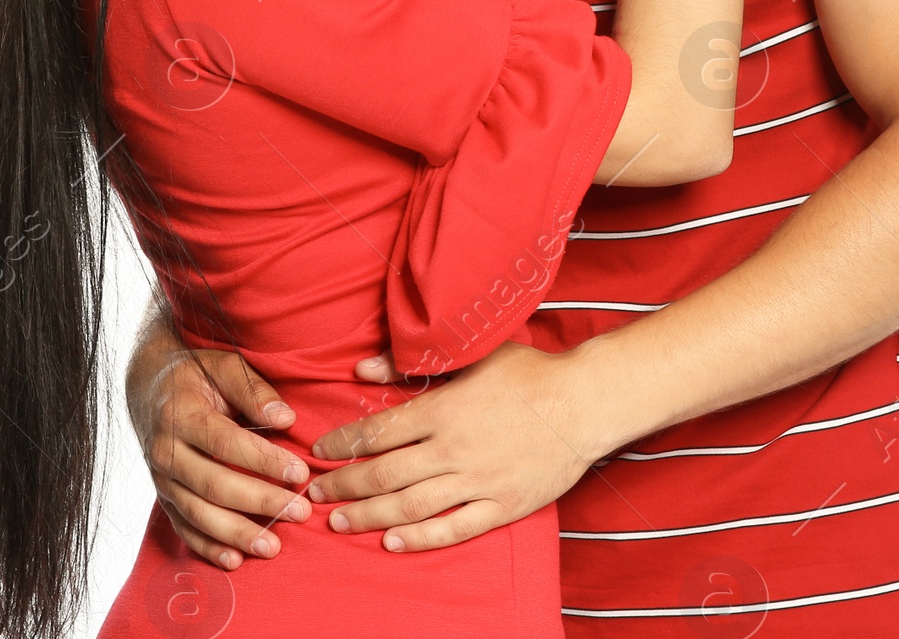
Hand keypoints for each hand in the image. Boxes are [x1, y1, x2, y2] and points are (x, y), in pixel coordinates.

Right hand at [129, 343, 312, 568]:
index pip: (226, 443)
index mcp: (181, 414)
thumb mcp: (223, 366)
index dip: (263, 460)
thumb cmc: (195, 374)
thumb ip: (253, 390)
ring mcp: (161, 479)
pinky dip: (208, 547)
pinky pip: (184, 528)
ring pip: (199, 514)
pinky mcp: (163, 497)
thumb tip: (285, 419)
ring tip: (273, 546)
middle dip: (261, 501)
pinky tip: (235, 560)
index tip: (299, 473)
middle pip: (215, 484)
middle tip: (299, 512)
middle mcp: (166, 451)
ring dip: (238, 533)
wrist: (148, 388)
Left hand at [309, 342, 605, 551]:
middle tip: (314, 494)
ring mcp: (478, 480)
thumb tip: (362, 370)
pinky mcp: (502, 505)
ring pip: (412, 505)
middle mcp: (454, 449)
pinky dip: (421, 539)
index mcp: (443, 409)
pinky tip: (393, 543)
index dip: (343, 443)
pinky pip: (454, 528)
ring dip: (370, 515)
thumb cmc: (527, 372)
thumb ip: (410, 365)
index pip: (379, 431)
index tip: (319, 450)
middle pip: (385, 473)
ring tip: (339, 522)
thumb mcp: (470, 354)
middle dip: (344, 485)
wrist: (584, 402)